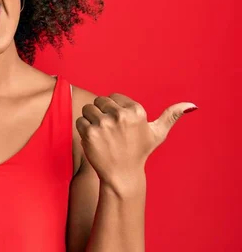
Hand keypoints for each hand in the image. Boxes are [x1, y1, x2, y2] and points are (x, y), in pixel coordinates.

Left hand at [76, 93, 196, 191]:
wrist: (122, 175)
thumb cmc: (139, 152)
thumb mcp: (157, 133)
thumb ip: (171, 116)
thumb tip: (192, 105)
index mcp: (136, 111)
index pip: (113, 96)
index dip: (113, 109)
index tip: (120, 124)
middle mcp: (120, 115)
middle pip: (99, 101)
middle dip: (101, 113)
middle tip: (110, 131)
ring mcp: (104, 124)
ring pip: (87, 109)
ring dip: (91, 120)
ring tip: (102, 135)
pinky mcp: (89, 133)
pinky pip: (80, 121)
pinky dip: (83, 130)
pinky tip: (95, 141)